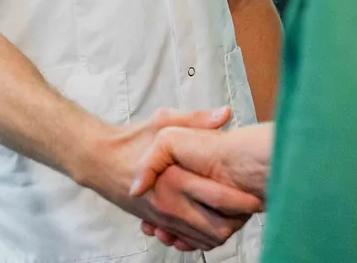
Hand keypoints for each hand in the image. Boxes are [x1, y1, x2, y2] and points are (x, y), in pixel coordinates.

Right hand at [130, 123, 272, 249]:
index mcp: (174, 178)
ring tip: (237, 213)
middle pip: (216, 229)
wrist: (99, 161)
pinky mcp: (157, 224)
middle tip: (251, 207)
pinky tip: (212, 220)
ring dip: (222, 230)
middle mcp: (168, 204)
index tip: (257, 193)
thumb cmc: (132, 139)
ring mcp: (162, 218)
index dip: (242, 200)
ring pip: (204, 240)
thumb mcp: (163, 120)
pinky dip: (203, 237)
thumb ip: (196, 119)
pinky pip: (188, 242)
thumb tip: (225, 114)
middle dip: (237, 221)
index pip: (218, 198)